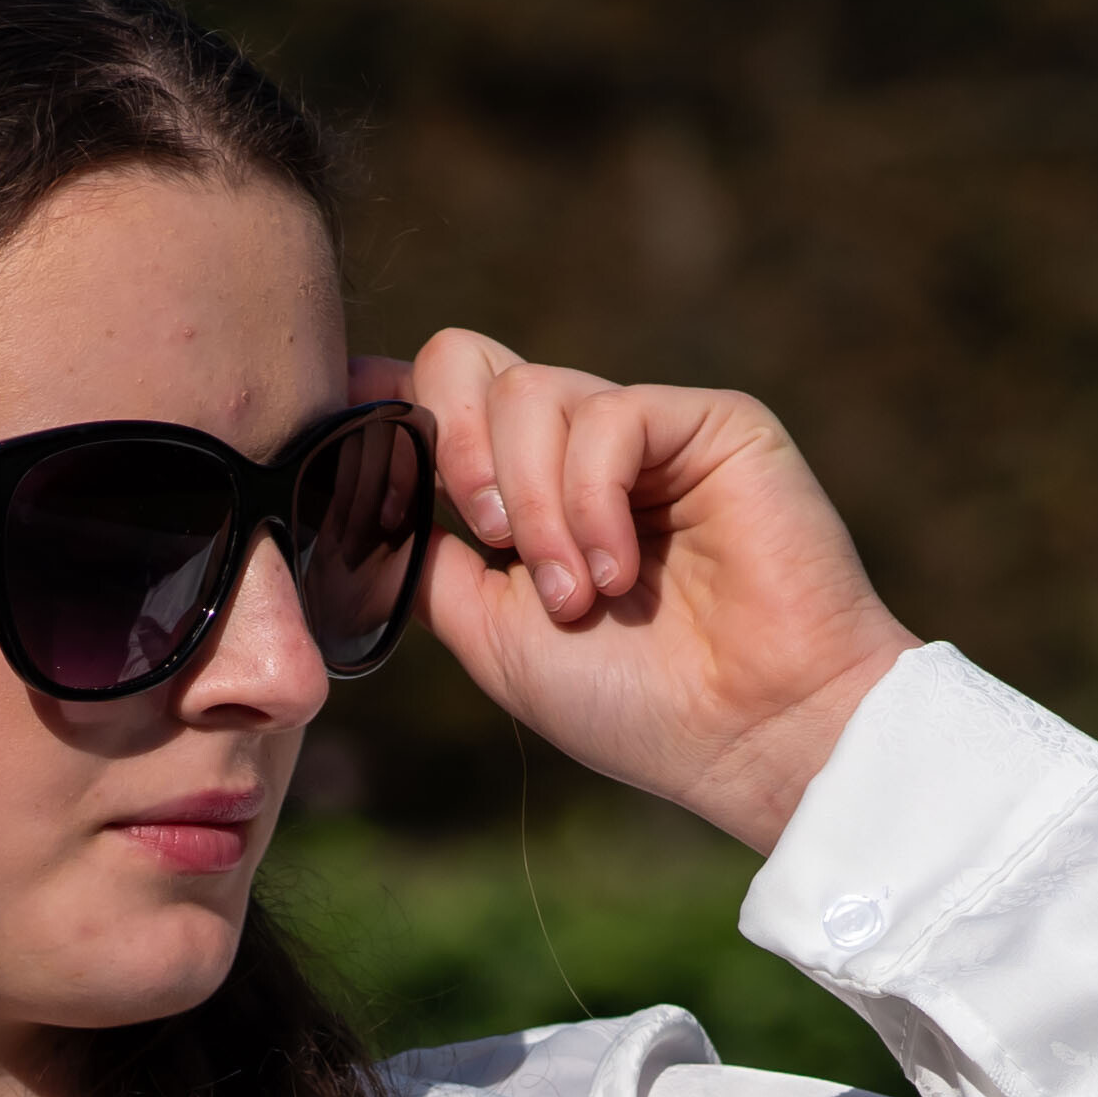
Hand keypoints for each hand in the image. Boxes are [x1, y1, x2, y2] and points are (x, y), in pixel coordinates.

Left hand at [395, 329, 915, 854]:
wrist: (751, 735)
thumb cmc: (636, 705)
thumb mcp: (495, 638)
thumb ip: (431, 564)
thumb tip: (369, 497)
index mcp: (528, 491)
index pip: (442, 401)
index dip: (388, 404)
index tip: (346, 429)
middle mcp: (580, 449)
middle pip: (467, 361)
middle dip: (453, 445)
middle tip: (489, 536)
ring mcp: (644, 430)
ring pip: (529, 393)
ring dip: (534, 505)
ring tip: (578, 596)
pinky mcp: (708, 422)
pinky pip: (608, 414)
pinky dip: (590, 500)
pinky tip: (616, 572)